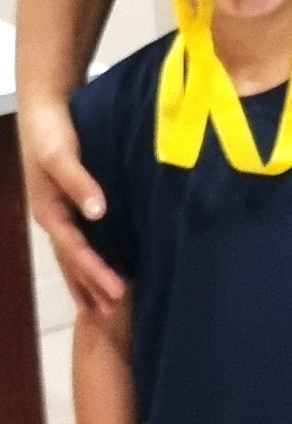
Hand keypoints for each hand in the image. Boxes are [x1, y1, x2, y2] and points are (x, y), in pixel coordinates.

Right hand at [21, 96, 125, 312]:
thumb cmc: (50, 130)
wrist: (43, 106)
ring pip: (74, 255)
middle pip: (72, 262)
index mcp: (48, 211)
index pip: (74, 252)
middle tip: (111, 317)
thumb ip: (78, 181)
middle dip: (89, 288)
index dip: (95, 274)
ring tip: (102, 308)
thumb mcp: (60, 154)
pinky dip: (89, 259)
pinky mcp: (69, 202)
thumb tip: (98, 213)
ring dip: (87, 280)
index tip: (116, 294)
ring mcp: (59, 211)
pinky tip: (102, 267)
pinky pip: (79, 239)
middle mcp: (52, 217)